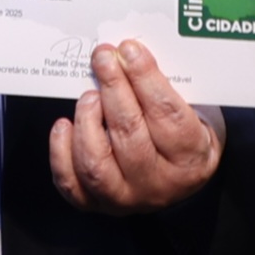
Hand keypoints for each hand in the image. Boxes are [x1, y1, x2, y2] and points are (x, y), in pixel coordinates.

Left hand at [47, 39, 225, 213]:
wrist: (178, 179)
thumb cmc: (183, 137)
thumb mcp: (193, 111)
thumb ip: (167, 85)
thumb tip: (129, 53)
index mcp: (190, 159)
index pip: (167, 115)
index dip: (145, 78)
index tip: (129, 50)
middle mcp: (158, 184)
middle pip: (129, 134)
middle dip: (112, 88)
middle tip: (104, 58)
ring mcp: (125, 198)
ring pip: (96, 162)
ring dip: (87, 120)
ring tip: (90, 96)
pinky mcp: (95, 203)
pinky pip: (70, 182)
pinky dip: (61, 150)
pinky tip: (66, 125)